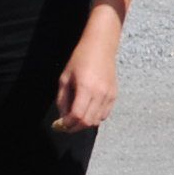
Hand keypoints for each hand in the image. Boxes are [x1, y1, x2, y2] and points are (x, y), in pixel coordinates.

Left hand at [52, 17, 122, 132]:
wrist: (101, 47)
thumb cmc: (80, 59)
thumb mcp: (65, 78)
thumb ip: (62, 99)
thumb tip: (62, 117)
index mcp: (86, 88)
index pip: (78, 115)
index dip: (67, 124)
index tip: (59, 125)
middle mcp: (100, 93)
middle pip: (88, 121)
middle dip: (74, 127)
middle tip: (65, 126)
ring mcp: (110, 95)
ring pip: (97, 120)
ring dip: (85, 123)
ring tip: (75, 119)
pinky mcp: (114, 95)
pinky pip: (105, 114)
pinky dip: (95, 117)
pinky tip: (87, 111)